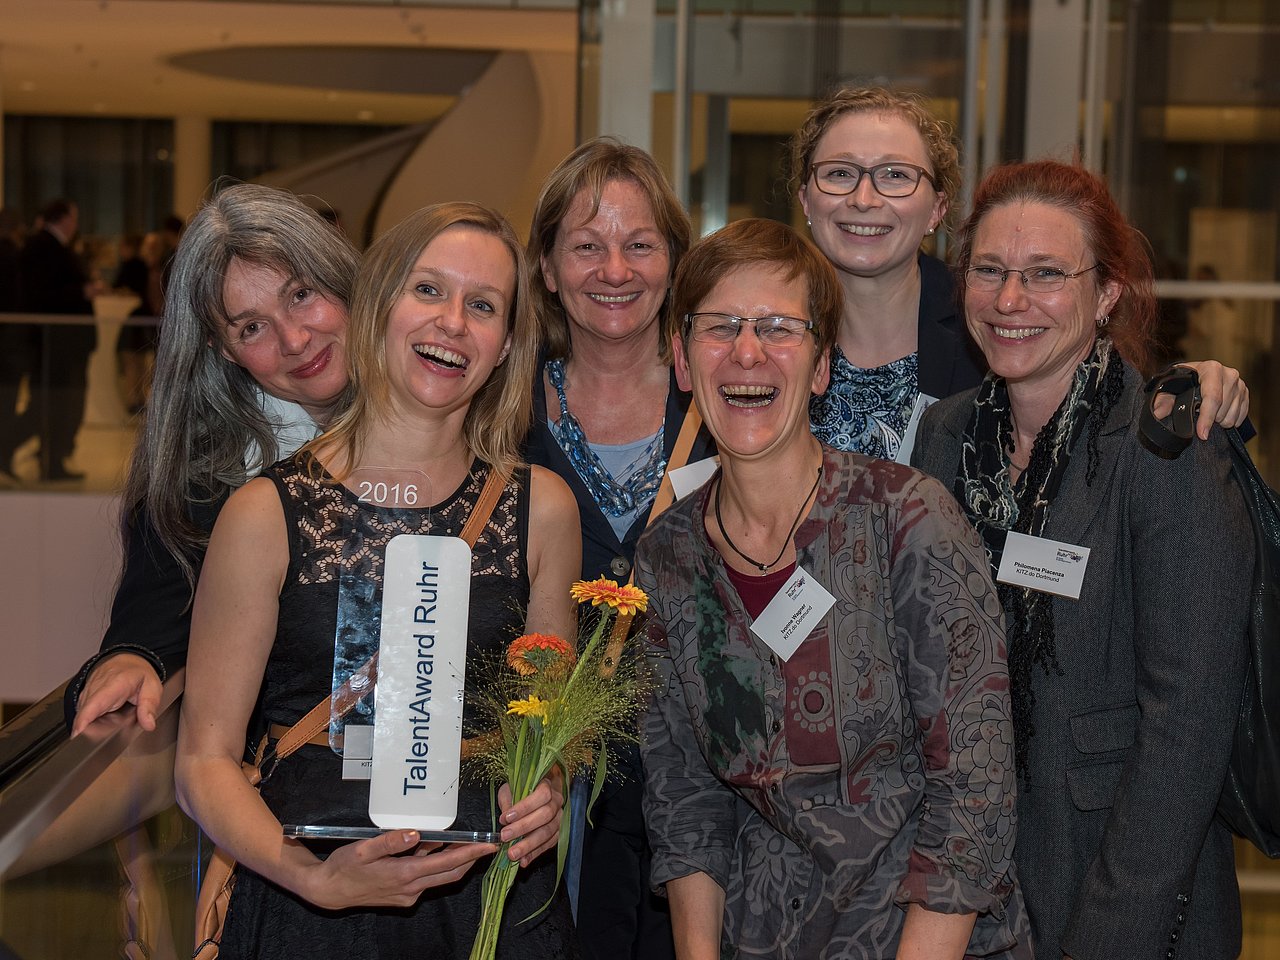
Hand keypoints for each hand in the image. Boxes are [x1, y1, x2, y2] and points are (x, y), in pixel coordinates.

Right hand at [72, 653, 162, 735]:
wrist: (125, 658)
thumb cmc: (137, 672)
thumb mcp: (152, 685)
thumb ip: (150, 705)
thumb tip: (149, 724)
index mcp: (113, 684)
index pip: (93, 705)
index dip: (83, 721)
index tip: (79, 735)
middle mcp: (95, 688)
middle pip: (83, 714)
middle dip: (86, 731)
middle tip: (96, 745)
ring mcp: (87, 693)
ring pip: (81, 716)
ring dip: (87, 728)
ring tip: (98, 737)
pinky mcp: (84, 698)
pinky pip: (82, 714)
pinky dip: (87, 723)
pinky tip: (96, 729)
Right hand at [303, 829, 493, 909]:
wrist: (330, 891)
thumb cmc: (345, 866)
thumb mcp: (364, 849)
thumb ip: (390, 840)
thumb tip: (416, 833)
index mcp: (404, 874)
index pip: (447, 864)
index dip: (471, 854)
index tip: (489, 847)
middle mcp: (411, 888)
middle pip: (450, 874)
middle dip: (471, 859)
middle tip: (487, 844)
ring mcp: (408, 895)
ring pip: (440, 878)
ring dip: (454, 862)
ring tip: (466, 843)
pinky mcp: (403, 896)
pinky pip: (427, 880)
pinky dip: (435, 865)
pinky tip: (433, 849)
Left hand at [497, 766, 564, 866]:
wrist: (534, 795)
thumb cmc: (520, 791)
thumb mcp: (511, 789)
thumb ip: (508, 800)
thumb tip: (505, 818)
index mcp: (547, 786)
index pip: (542, 795)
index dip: (524, 807)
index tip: (506, 817)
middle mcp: (557, 802)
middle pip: (545, 815)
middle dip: (523, 827)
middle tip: (505, 836)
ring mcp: (559, 819)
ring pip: (547, 833)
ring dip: (528, 845)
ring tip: (512, 854)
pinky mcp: (558, 834)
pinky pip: (548, 845)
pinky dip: (534, 854)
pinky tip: (523, 860)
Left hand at [1162, 360, 1249, 438]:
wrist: (1194, 376)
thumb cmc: (1181, 383)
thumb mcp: (1169, 390)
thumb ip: (1163, 402)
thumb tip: (1157, 414)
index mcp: (1211, 369)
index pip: (1213, 397)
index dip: (1206, 418)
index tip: (1202, 434)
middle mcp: (1229, 374)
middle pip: (1222, 410)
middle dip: (1209, 419)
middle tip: (1197, 414)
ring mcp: (1240, 383)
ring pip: (1232, 415)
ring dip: (1218, 420)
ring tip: (1206, 412)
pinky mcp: (1245, 392)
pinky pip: (1241, 416)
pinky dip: (1229, 419)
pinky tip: (1217, 413)